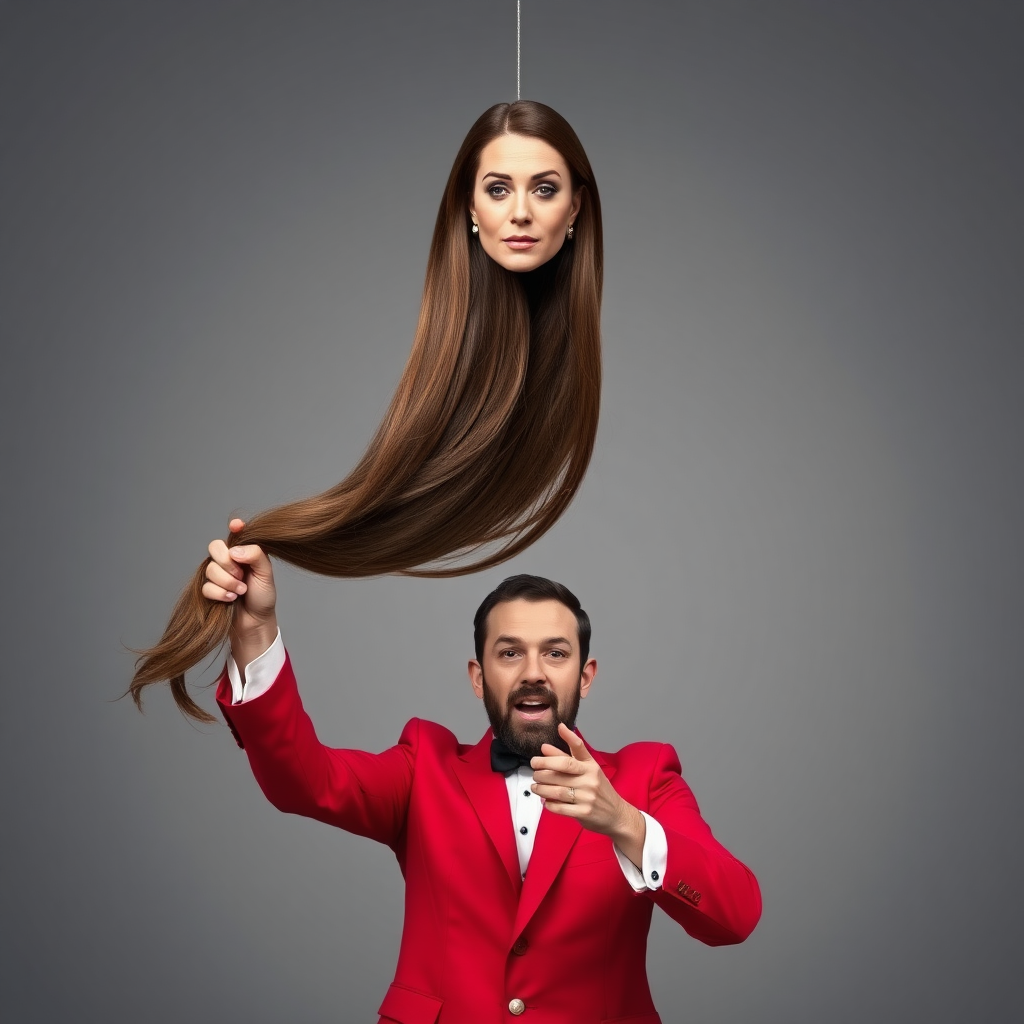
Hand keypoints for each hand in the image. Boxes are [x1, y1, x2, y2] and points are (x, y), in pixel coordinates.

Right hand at [202, 518, 277, 665]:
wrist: (256, 621)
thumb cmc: (263, 596)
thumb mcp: (266, 574)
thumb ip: (255, 556)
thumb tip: (235, 551)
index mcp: (245, 552)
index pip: (236, 534)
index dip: (235, 527)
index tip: (236, 526)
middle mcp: (230, 560)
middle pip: (215, 547)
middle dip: (226, 562)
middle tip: (240, 574)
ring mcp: (219, 574)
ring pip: (210, 569)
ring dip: (227, 582)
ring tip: (241, 591)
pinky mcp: (210, 589)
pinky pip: (206, 586)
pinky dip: (220, 593)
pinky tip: (231, 599)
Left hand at [531, 723, 641, 841]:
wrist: (616, 814)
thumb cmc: (598, 789)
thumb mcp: (586, 771)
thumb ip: (565, 758)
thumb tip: (544, 748)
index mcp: (591, 766)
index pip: (579, 748)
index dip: (569, 736)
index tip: (559, 727)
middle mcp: (590, 778)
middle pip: (562, 768)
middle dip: (543, 768)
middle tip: (534, 770)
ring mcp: (588, 796)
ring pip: (557, 789)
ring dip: (541, 788)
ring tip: (535, 786)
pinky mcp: (584, 812)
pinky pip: (560, 807)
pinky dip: (549, 804)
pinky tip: (545, 801)